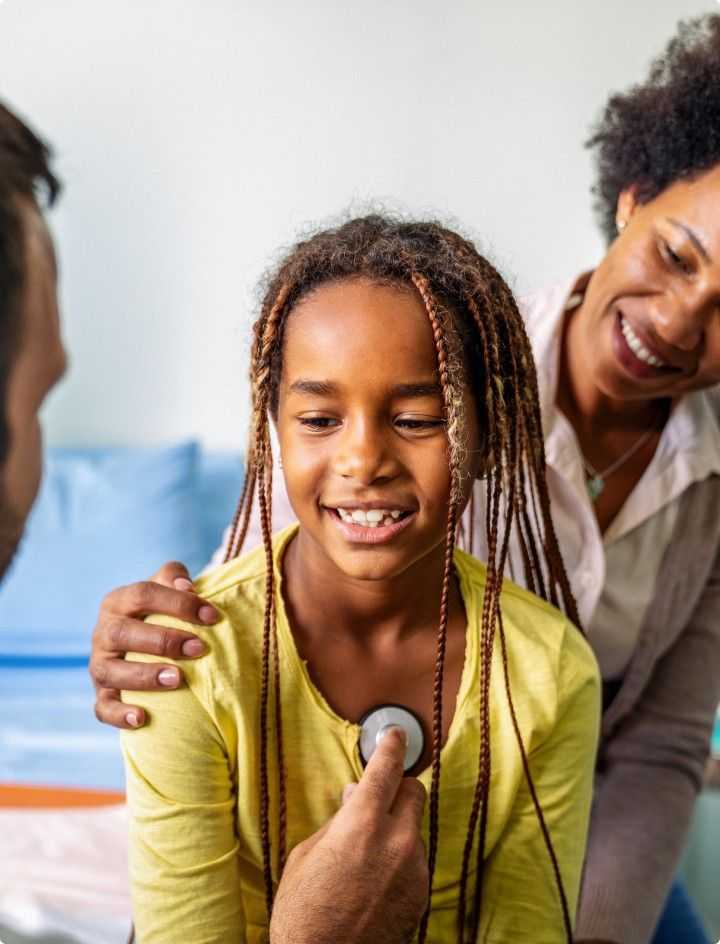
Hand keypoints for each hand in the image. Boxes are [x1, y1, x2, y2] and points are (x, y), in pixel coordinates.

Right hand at [89, 561, 218, 728]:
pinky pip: (103, 708)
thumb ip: (174, 577)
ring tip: (177, 679)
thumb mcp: (166, 589)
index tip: (212, 616)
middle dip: (163, 640)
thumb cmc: (160, 613)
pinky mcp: (102, 694)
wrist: (141, 643)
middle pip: (123, 633)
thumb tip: (186, 586)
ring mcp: (100, 665)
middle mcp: (104, 632)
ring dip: (144, 676)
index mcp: (118, 602)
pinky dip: (119, 714)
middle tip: (199, 649)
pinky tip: (142, 718)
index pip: (143, 594)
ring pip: (110, 671)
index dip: (178, 603)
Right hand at [270, 727, 427, 943]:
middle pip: (413, 792)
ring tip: (366, 856)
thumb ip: (338, 821)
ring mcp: (414, 869)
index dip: (391, 747)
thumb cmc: (304, 911)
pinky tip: (374, 880)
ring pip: (413, 830)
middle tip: (380, 797)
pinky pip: (414, 862)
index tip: (395, 735)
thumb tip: (357, 796)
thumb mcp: (306, 855)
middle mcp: (397, 840)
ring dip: (396, 830)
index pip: (386, 769)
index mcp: (363, 823)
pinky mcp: (422, 895)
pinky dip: (399, 860)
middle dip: (398, 789)